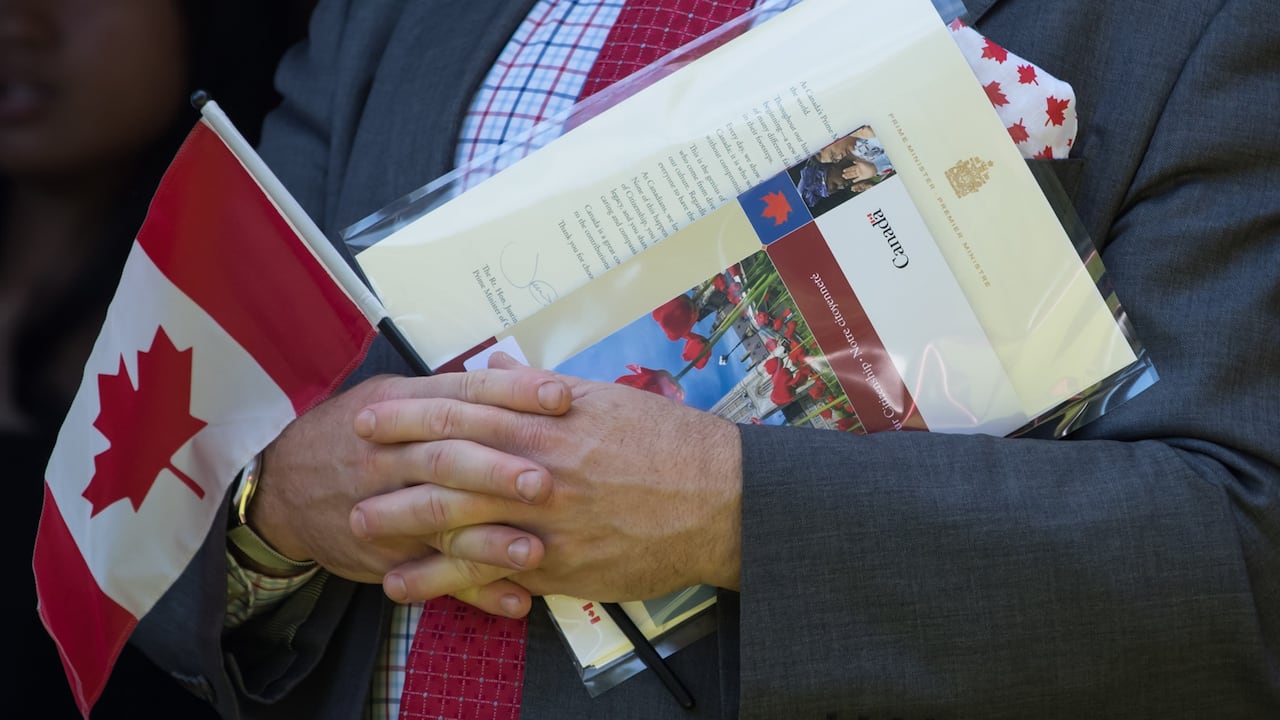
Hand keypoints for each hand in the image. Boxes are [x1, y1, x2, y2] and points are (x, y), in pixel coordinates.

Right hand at [248, 369, 570, 616]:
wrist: (281, 485)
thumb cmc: (353, 434)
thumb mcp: (391, 397)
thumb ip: (451, 390)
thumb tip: (513, 367)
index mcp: (401, 407)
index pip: (461, 394)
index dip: (512, 395)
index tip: (560, 399)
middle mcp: (391, 454)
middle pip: (445, 457)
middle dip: (495, 469)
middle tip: (545, 481)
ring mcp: (385, 507)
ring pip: (436, 519)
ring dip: (487, 539)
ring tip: (534, 551)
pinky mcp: (386, 554)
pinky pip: (433, 576)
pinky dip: (475, 591)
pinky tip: (516, 600)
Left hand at [351, 353, 743, 603]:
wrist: (720, 500)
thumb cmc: (670, 445)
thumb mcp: (610, 400)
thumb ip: (548, 388)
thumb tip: (503, 363)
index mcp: (553, 421)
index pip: (467, 409)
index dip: (414, 412)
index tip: (375, 412)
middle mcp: (543, 466)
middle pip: (452, 462)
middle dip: (395, 464)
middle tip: (351, 465)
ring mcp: (548, 520)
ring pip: (461, 519)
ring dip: (406, 522)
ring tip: (361, 525)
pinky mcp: (559, 566)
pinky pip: (489, 572)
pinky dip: (444, 579)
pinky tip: (408, 584)